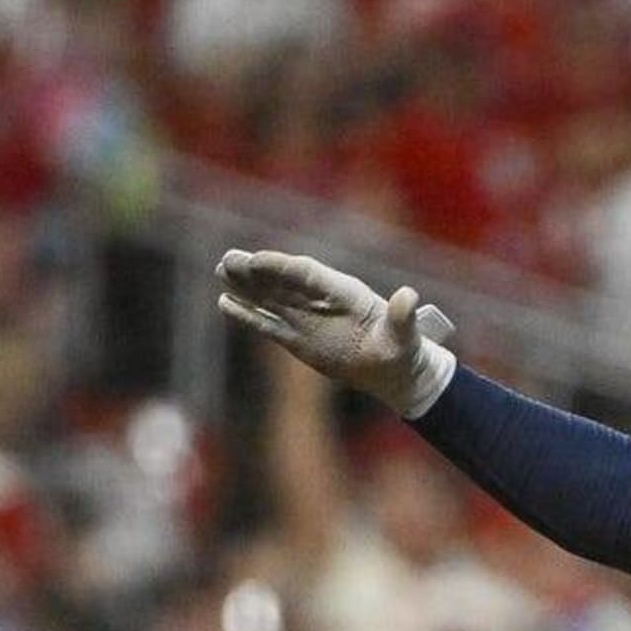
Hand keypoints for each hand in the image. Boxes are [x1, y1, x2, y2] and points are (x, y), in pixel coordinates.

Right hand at [216, 249, 454, 414]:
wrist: (396, 370)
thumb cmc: (403, 350)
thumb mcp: (405, 335)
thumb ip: (402, 317)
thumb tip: (409, 297)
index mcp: (345, 293)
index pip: (308, 274)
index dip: (284, 267)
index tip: (258, 260)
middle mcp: (321, 300)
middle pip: (284, 281)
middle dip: (258, 271)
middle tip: (229, 260)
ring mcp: (307, 318)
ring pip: (271, 298)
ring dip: (247, 287)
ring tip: (221, 271)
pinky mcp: (298, 338)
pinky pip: (268, 323)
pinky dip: (247, 314)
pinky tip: (225, 302)